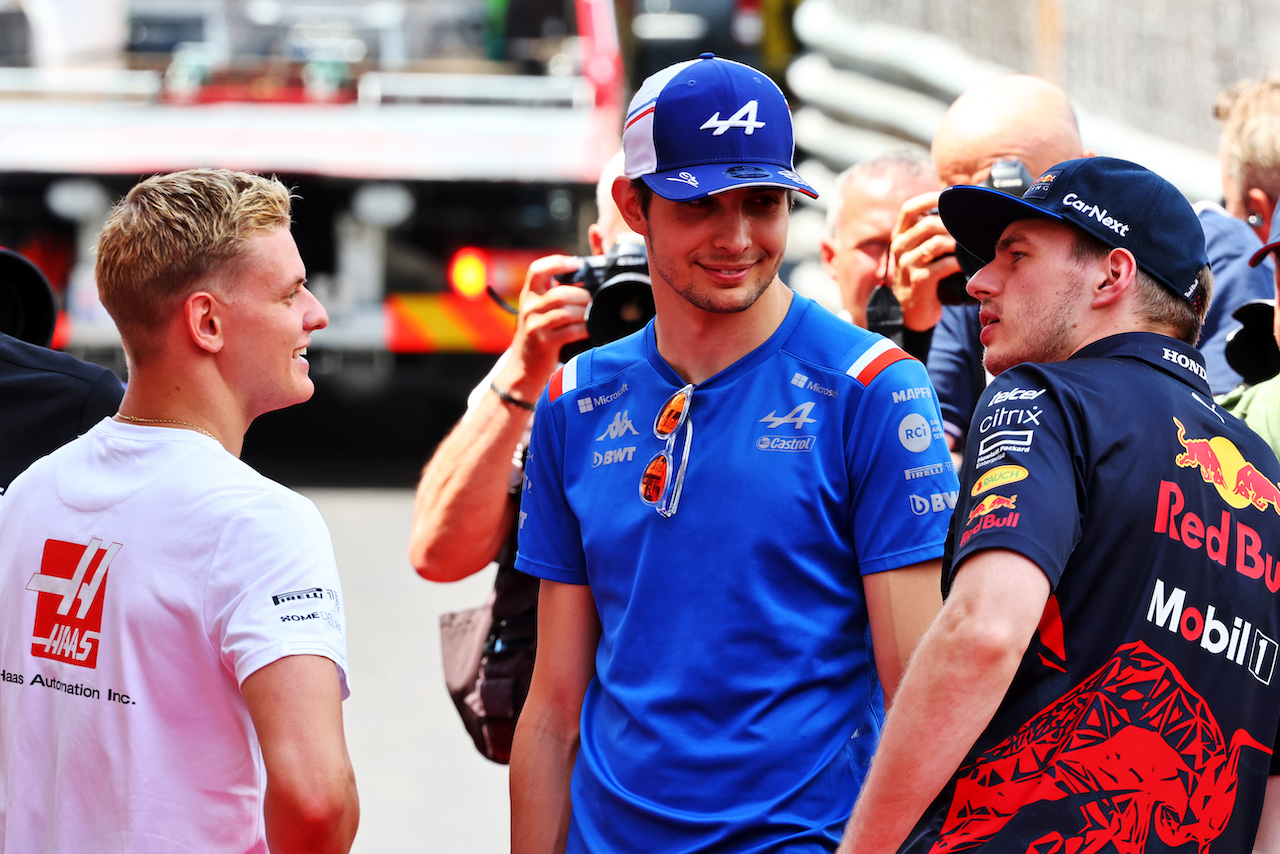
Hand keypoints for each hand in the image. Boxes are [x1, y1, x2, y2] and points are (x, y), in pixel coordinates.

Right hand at [498, 255, 591, 400]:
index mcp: (528, 296)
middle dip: (581, 296)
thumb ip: (552, 297)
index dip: (558, 262)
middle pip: (560, 293)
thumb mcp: (536, 313)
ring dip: (584, 312)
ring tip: (588, 316)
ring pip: (567, 311)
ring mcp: (535, 326)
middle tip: (589, 302)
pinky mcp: (545, 343)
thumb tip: (582, 283)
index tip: (575, 263)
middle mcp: (529, 309)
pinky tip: (587, 330)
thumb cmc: (536, 338)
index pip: (538, 270)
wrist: (522, 370)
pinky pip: (571, 330)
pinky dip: (584, 328)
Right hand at [890, 192, 962, 331]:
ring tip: (968, 246)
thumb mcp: (918, 252)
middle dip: (952, 224)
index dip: (929, 199)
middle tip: (969, 229)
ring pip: (936, 243)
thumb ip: (929, 233)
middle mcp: (900, 248)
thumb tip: (956, 209)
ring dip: (957, 243)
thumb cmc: (921, 276)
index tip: (949, 197)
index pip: (909, 209)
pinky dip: (958, 262)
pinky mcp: (918, 281)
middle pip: (928, 224)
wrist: (911, 311)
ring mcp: (907, 265)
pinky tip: (965, 264)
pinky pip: (943, 265)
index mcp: (899, 237)